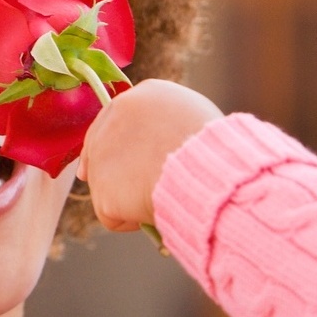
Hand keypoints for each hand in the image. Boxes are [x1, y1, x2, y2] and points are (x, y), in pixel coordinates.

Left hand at [80, 80, 222, 235]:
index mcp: (142, 96)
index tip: (123, 162)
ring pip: (105, 182)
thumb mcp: (196, 116)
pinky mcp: (102, 188)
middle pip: (99, 147)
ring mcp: (103, 152)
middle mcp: (115, 116)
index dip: (120, 144)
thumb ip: (169, 121)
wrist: (210, 170)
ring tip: (160, 197)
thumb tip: (163, 141)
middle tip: (131, 193)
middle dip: (111, 172)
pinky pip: (111, 214)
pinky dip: (130, 221)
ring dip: (127, 197)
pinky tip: (153, 212)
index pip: (118, 118)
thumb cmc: (217, 148)